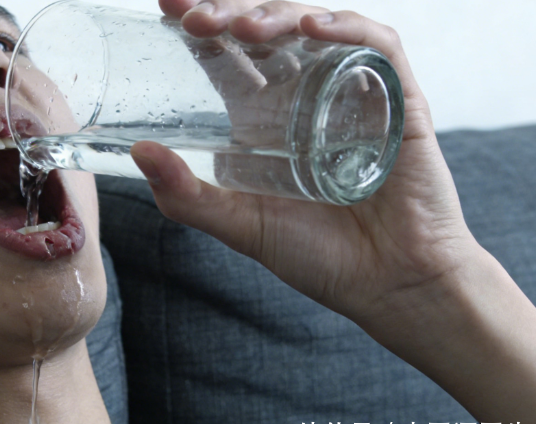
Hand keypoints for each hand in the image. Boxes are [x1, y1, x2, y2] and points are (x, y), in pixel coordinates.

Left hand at [135, 0, 476, 328]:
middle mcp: (303, 97)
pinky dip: (346, 29)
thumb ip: (188, 196)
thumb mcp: (239, 225)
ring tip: (241, 25)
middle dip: (228, 11)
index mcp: (262, 119)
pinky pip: (377, 47)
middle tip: (193, 14)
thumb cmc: (318, 256)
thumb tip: (138, 152)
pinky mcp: (398, 100)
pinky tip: (312, 27)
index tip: (167, 6)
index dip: (201, 25)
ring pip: (312, 28)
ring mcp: (350, 93)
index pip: (228, 55)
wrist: (391, 284)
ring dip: (275, 15)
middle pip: (264, 31)